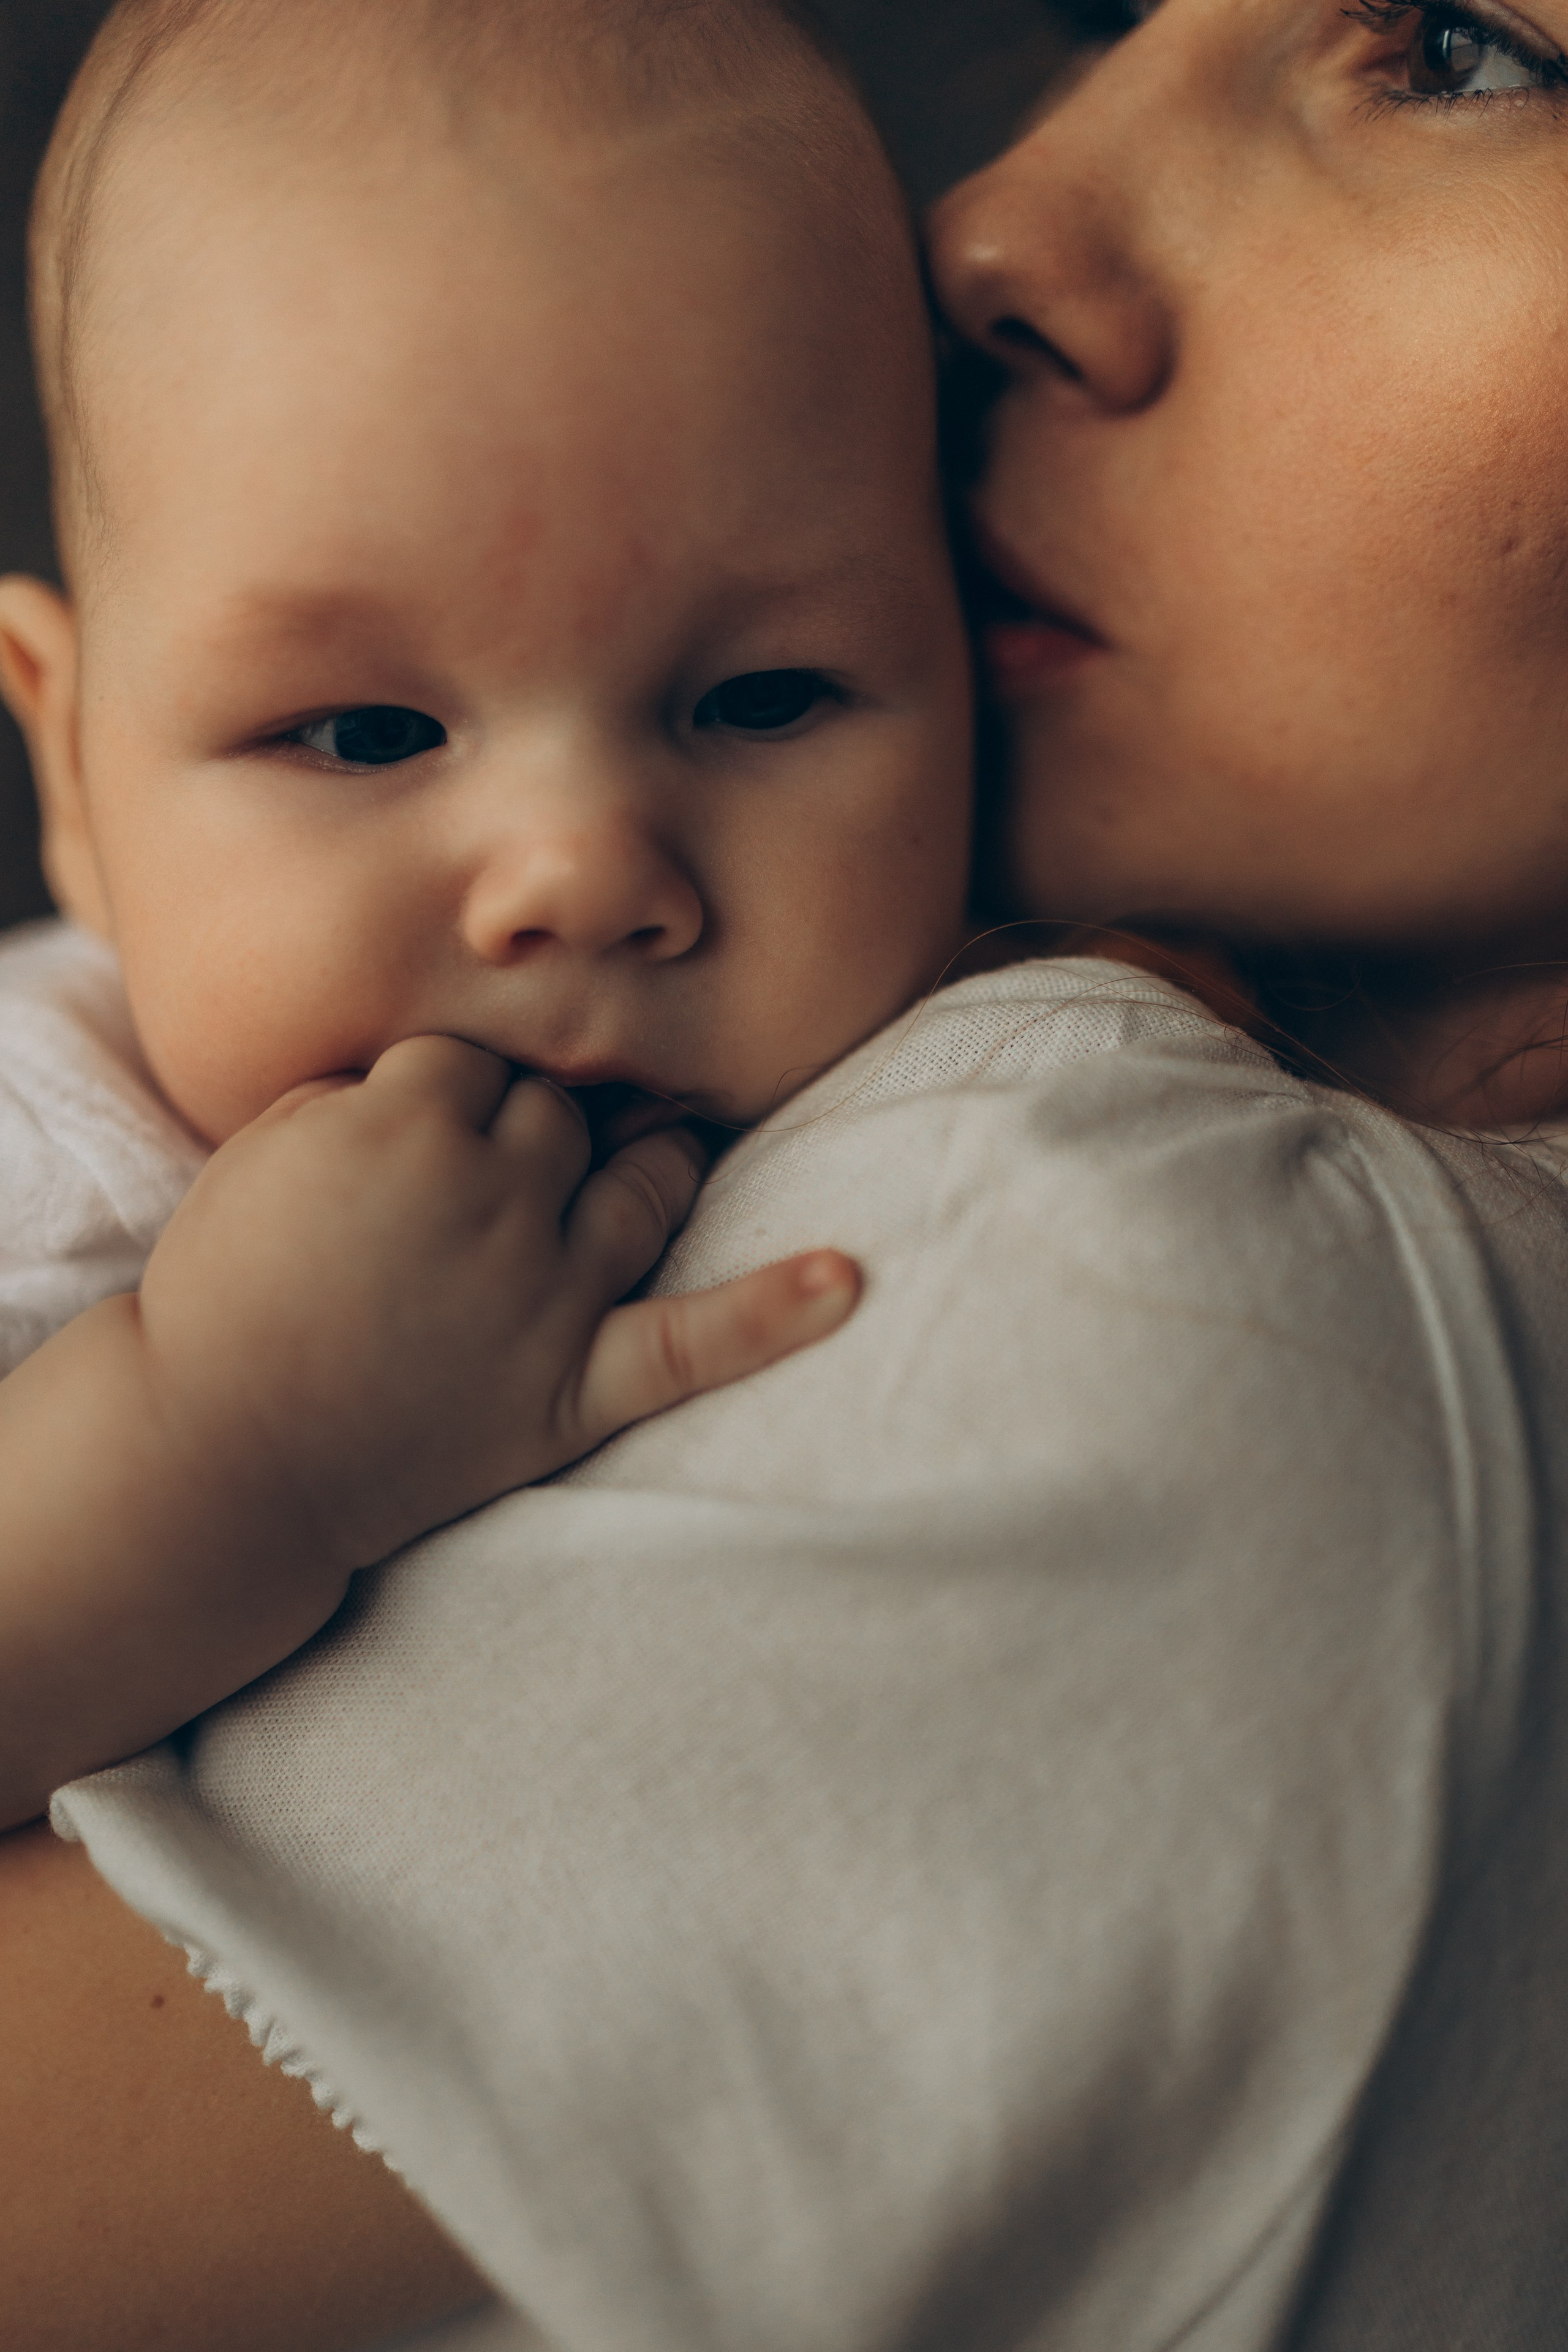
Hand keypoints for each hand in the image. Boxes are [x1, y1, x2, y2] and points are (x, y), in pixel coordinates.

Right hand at [136, 1036, 858, 1569]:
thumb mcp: (266, 1146)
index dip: (445, 1089)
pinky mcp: (570, 1386)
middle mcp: (501, 1192)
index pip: (475, 1058)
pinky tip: (847, 1280)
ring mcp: (548, 1291)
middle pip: (560, 1114)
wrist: (215, 1453)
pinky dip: (772, 1315)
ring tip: (672, 1141)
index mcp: (415, 1119)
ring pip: (641, 1184)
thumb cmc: (225, 1290)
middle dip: (535, 1124)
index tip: (412, 1131)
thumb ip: (360, 1091)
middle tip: (494, 1166)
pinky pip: (689, 1342)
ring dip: (656, 1157)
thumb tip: (430, 1076)